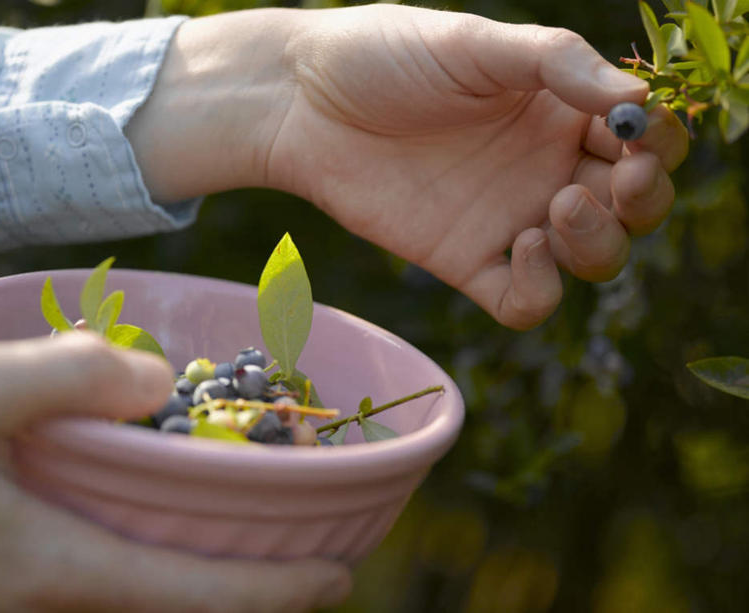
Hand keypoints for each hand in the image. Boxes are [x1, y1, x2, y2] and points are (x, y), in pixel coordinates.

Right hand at [0, 333, 350, 611]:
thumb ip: (69, 377)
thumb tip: (157, 384)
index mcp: (48, 565)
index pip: (189, 595)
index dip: (272, 594)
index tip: (336, 580)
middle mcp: (45, 601)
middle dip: (251, 600)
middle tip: (313, 565)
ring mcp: (27, 601)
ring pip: (144, 604)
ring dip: (208, 587)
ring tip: (260, 549)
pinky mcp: (15, 583)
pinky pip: (111, 586)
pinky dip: (162, 570)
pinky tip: (169, 528)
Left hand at [126, 4, 687, 329]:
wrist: (304, 104)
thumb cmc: (386, 57)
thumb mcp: (475, 43)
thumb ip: (557, 63)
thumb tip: (638, 101)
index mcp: (560, 111)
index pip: (644, 141)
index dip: (657, 144)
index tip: (633, 131)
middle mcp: (545, 169)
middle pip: (633, 210)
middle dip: (641, 201)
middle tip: (616, 178)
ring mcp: (506, 221)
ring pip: (590, 261)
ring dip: (598, 243)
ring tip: (560, 204)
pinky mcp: (464, 262)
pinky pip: (523, 302)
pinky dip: (540, 287)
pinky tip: (521, 244)